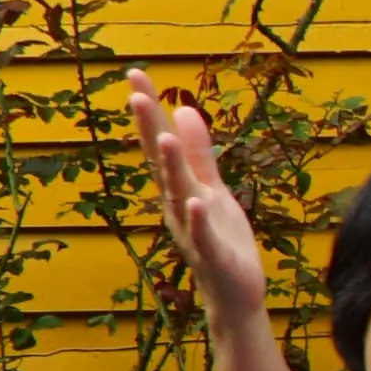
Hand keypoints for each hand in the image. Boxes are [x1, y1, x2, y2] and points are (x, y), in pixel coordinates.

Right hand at [128, 73, 273, 318]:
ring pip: (179, 195)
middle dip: (151, 130)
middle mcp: (178, 207)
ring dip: (171, 167)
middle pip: (162, 164)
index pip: (160, 145)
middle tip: (136, 94)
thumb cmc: (222, 241)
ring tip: (164, 136)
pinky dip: (197, 221)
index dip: (150, 111)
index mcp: (180, 189)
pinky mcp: (214, 256)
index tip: (136, 74)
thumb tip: (183, 110)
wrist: (235, 296)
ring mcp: (194, 232)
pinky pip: (203, 236)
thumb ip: (199, 154)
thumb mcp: (213, 190)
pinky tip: (194, 202)